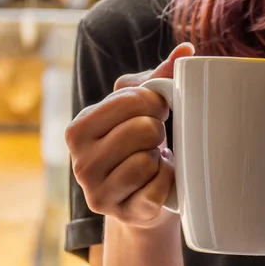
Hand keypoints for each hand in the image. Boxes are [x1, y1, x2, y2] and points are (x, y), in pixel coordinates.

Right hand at [66, 43, 194, 227]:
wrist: (142, 198)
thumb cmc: (140, 145)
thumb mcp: (141, 108)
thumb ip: (160, 77)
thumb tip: (187, 50)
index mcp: (78, 129)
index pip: (131, 99)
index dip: (154, 102)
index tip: (156, 110)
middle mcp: (79, 163)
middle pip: (143, 130)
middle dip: (157, 132)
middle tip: (153, 140)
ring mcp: (97, 193)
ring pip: (148, 161)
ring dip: (160, 159)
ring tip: (152, 162)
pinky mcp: (121, 215)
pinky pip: (158, 190)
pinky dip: (167, 183)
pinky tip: (156, 184)